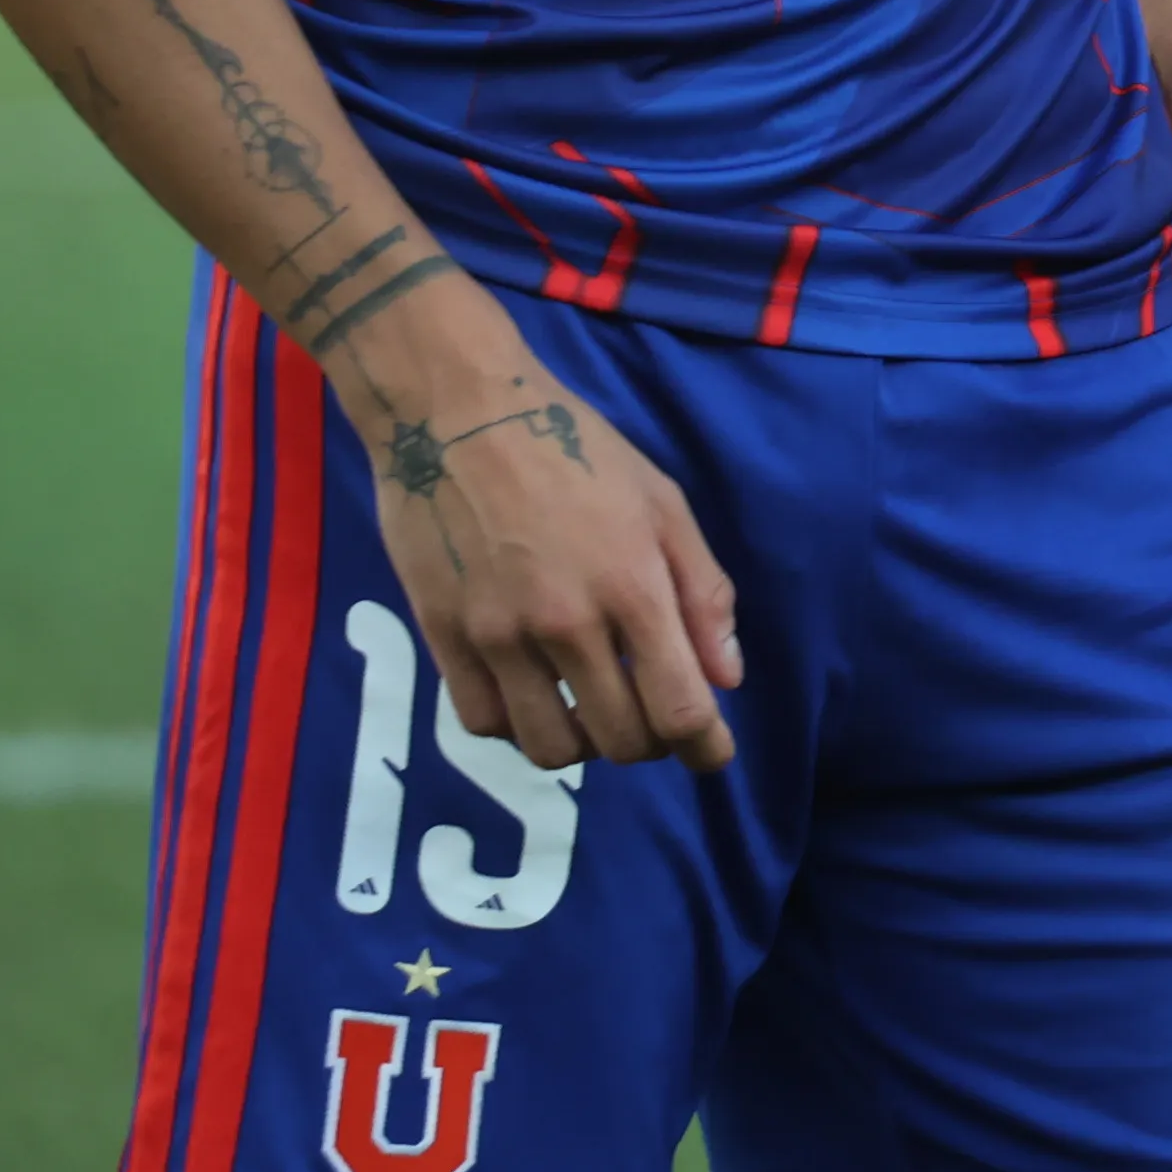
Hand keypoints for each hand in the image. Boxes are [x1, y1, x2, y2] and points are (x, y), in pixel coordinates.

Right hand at [340, 335, 741, 772]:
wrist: (458, 414)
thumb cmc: (576, 447)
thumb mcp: (662, 503)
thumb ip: (702, 593)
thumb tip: (727, 677)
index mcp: (634, 586)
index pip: (680, 707)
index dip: (705, 748)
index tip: (714, 757)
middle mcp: (567, 623)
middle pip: (619, 739)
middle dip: (649, 744)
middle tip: (653, 722)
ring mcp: (499, 636)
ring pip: (549, 747)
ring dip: (583, 746)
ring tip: (594, 712)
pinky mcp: (443, 638)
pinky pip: (484, 724)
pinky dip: (518, 728)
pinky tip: (535, 699)